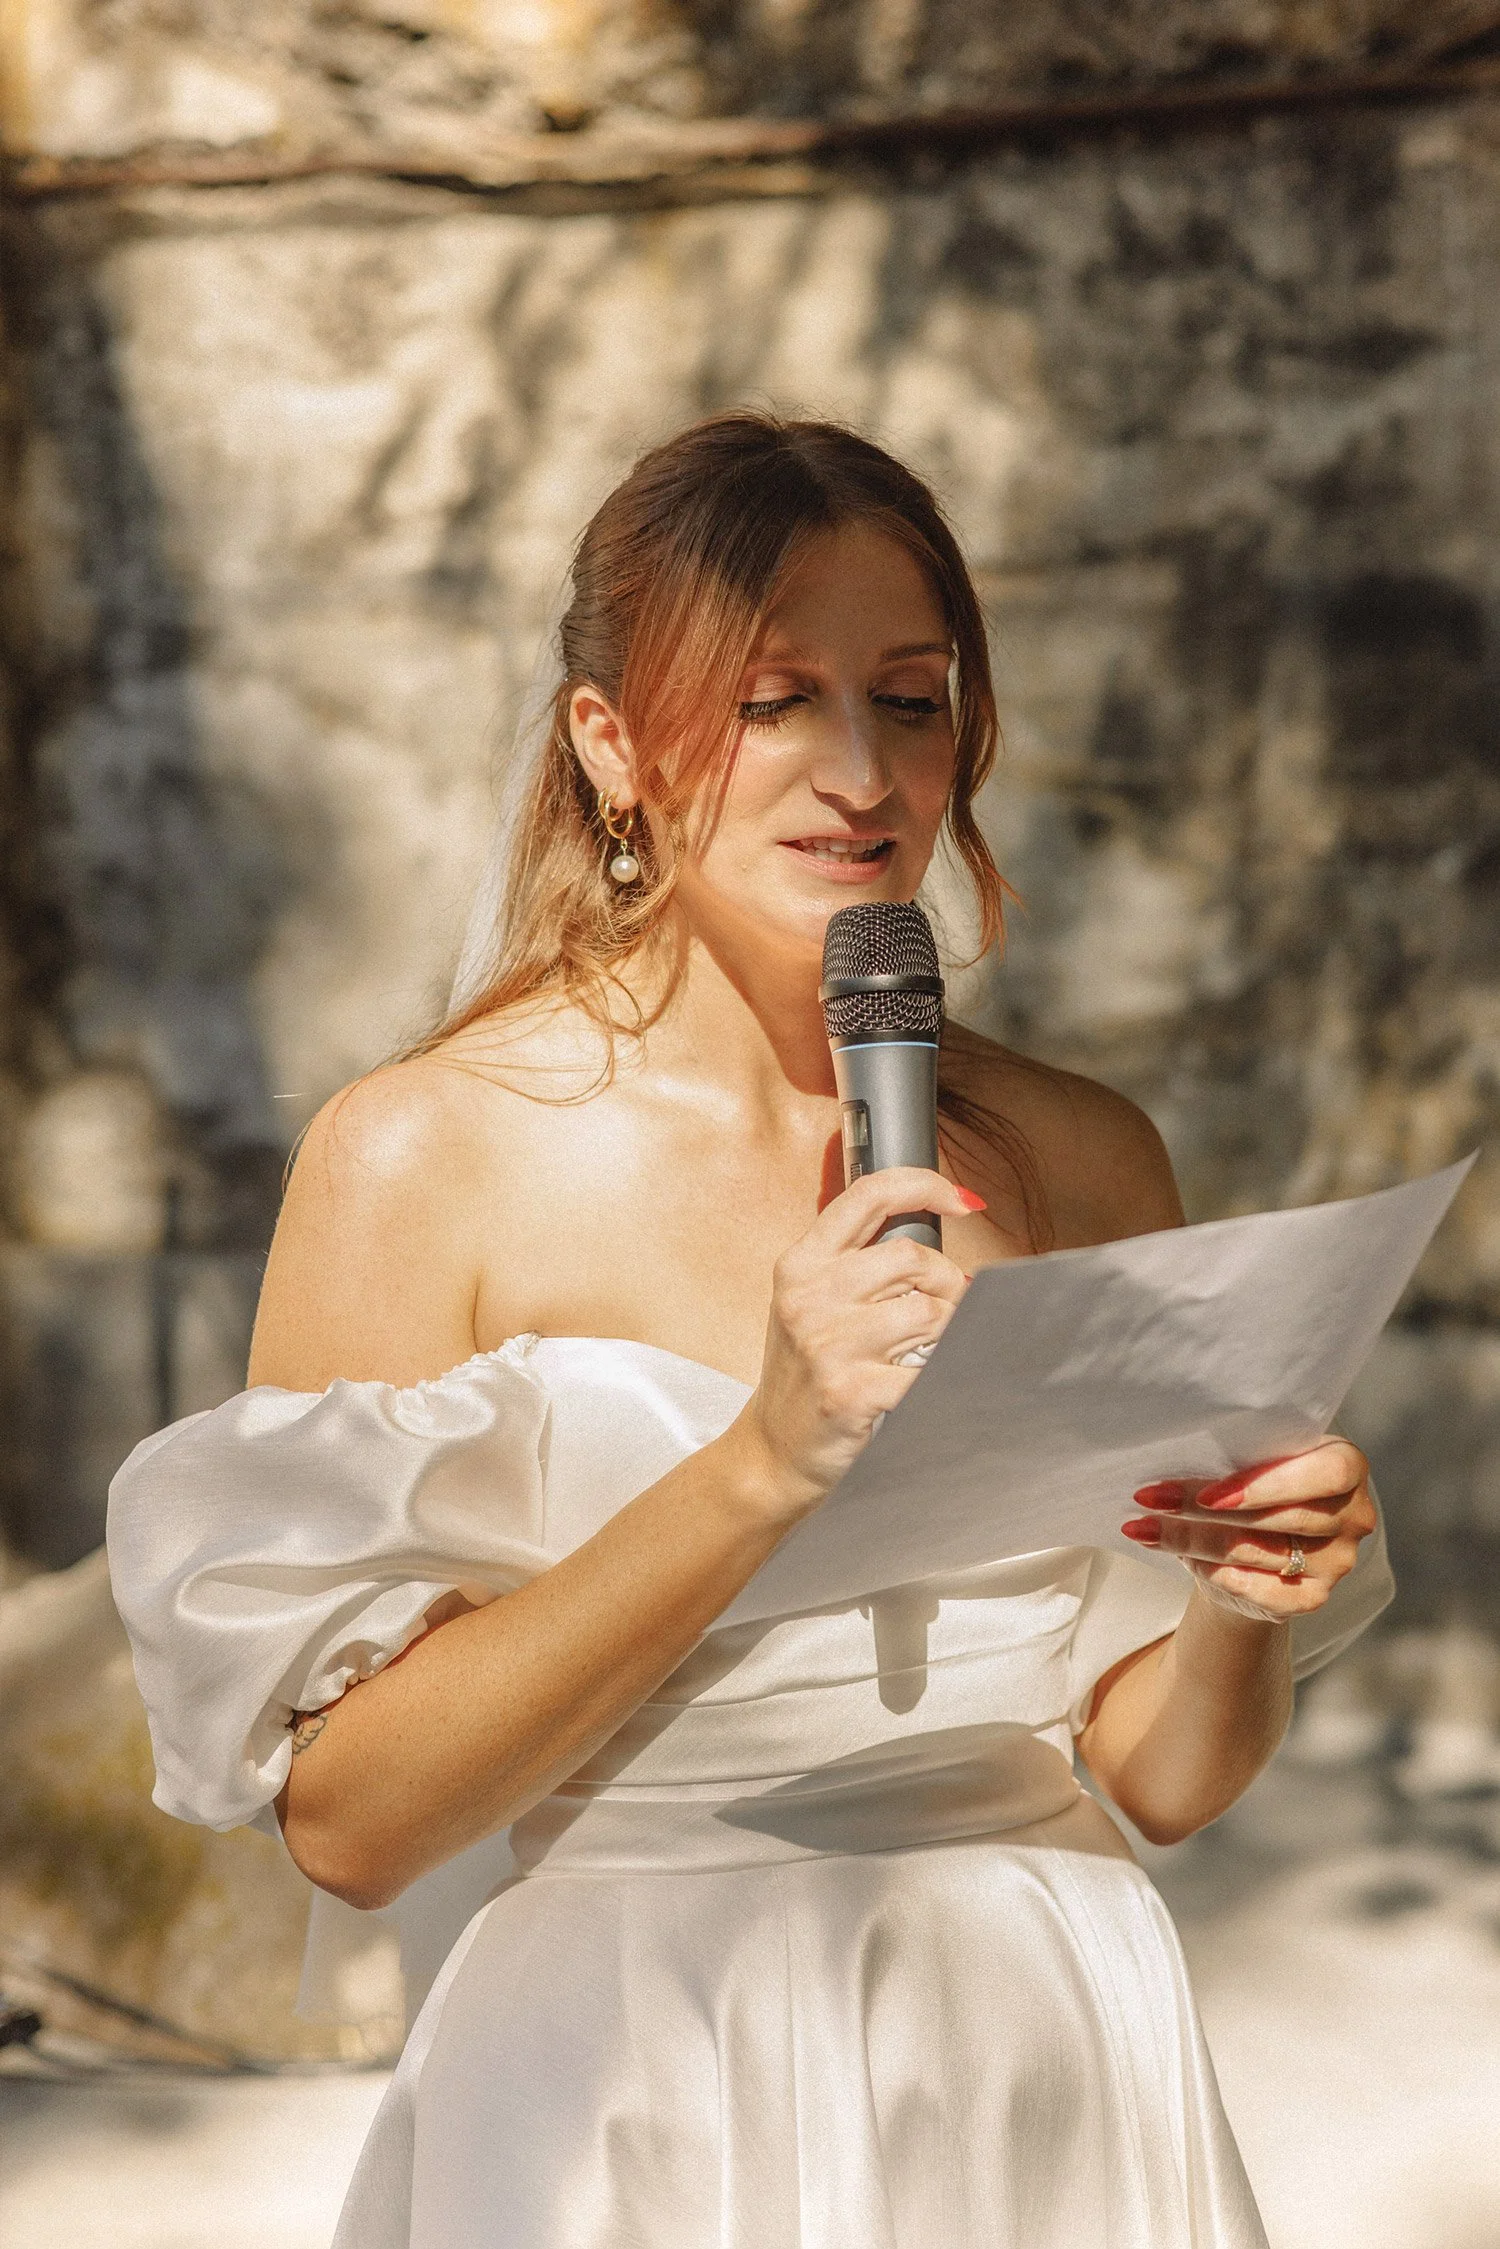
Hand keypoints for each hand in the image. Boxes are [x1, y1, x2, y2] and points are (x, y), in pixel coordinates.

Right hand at [735, 1167, 979, 1520]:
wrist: (773, 1451)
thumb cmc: (807, 1373)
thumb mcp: (813, 1303)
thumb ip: (859, 1263)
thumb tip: (938, 1224)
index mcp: (801, 1264)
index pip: (868, 1195)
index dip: (924, 1185)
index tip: (960, 1199)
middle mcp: (808, 1296)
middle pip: (912, 1256)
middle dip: (948, 1282)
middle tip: (947, 1309)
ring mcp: (826, 1345)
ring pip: (929, 1312)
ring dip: (949, 1332)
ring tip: (934, 1349)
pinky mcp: (850, 1391)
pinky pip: (928, 1372)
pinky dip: (943, 1379)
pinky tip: (931, 1385)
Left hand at [1120, 1439, 1377, 1622]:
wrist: (1255, 1545)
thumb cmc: (1251, 1485)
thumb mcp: (1250, 1458)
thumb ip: (1235, 1453)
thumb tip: (1167, 1450)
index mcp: (1346, 1464)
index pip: (1329, 1473)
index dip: (1270, 1484)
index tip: (1209, 1493)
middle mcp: (1354, 1515)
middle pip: (1281, 1516)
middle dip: (1205, 1509)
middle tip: (1151, 1499)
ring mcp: (1338, 1561)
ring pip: (1258, 1552)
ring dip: (1191, 1539)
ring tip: (1143, 1525)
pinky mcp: (1313, 1596)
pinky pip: (1259, 1589)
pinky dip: (1212, 1572)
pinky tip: (1176, 1554)